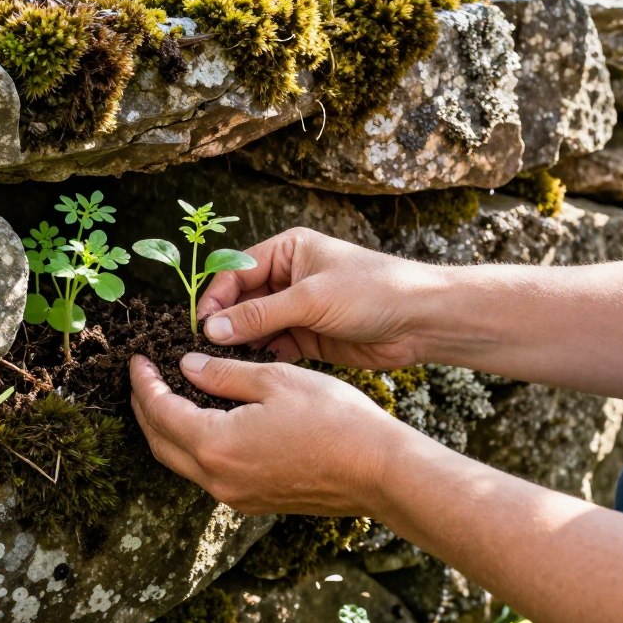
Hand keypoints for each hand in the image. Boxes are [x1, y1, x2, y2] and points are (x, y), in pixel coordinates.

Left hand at [129, 353, 399, 515]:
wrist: (378, 471)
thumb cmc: (333, 419)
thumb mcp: (274, 380)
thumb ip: (224, 373)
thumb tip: (186, 366)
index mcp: (216, 446)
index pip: (160, 412)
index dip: (144, 383)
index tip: (137, 359)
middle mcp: (218, 478)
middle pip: (160, 443)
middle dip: (144, 408)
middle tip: (142, 377)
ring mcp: (235, 495)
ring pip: (180, 461)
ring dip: (165, 429)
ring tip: (164, 395)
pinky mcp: (253, 500)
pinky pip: (206, 472)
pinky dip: (190, 445)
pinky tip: (201, 421)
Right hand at [198, 227, 440, 367]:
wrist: (422, 321)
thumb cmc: (372, 291)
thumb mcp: (310, 299)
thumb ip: (259, 315)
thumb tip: (211, 330)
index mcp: (287, 250)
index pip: (236, 271)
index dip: (216, 298)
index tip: (199, 325)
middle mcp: (288, 277)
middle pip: (241, 301)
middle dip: (224, 324)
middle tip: (203, 350)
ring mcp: (297, 308)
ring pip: (255, 326)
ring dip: (240, 344)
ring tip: (220, 365)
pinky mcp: (308, 336)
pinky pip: (274, 346)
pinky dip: (261, 357)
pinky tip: (248, 371)